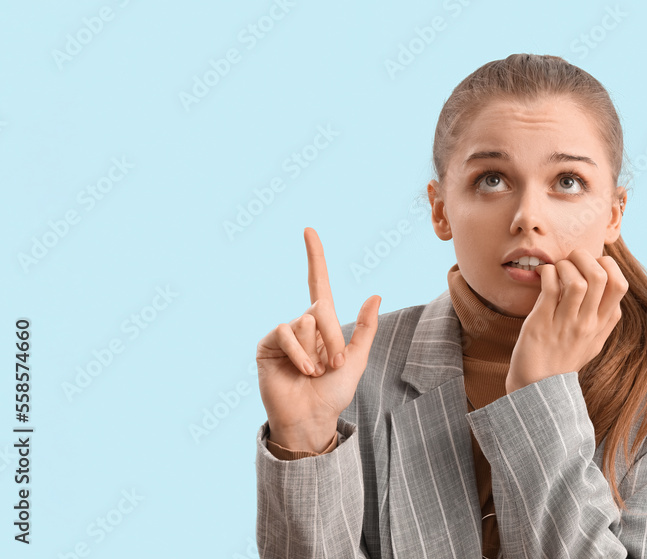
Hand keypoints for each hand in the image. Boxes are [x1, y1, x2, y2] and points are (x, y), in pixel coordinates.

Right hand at [256, 227, 380, 451]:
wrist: (312, 418)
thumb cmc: (334, 393)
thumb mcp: (356, 359)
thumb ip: (365, 328)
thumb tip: (376, 294)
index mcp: (323, 323)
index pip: (318, 283)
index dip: (315, 257)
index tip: (309, 230)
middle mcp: (302, 323)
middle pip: (321, 309)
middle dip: (334, 338)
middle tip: (334, 365)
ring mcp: (283, 333)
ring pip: (305, 322)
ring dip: (316, 351)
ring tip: (315, 373)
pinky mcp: (268, 344)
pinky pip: (286, 333)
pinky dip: (300, 354)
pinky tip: (303, 371)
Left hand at [506, 249, 627, 393]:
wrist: (537, 386)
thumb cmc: (563, 358)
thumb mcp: (593, 341)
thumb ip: (602, 316)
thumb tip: (604, 281)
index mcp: (603, 324)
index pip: (620, 285)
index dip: (607, 265)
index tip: (590, 264)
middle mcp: (588, 324)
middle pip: (600, 277)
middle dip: (585, 257)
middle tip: (571, 258)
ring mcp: (566, 324)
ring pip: (576, 281)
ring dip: (564, 265)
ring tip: (556, 268)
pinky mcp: (541, 323)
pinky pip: (549, 287)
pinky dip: (547, 272)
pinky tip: (542, 274)